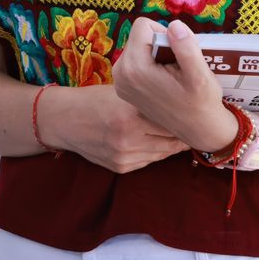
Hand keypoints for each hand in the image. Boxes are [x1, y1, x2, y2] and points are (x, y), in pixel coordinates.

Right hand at [37, 84, 187, 173]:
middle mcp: (128, 138)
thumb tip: (177, 97)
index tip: (195, 111)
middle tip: (195, 123)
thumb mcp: (120, 93)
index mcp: (130, 114)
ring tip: (182, 133)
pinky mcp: (121, 166)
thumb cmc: (92, 100)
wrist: (63, 120)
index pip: (171, 119)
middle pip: (171, 139)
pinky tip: (160, 142)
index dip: (185, 115)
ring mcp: (125, 156)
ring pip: (164, 152)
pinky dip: (157, 151)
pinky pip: (149, 160)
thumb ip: (146, 99)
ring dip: (173, 144)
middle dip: (183, 131)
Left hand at [112, 18, 236, 152]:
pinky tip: (164, 80)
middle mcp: (120, 73)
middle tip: (176, 66)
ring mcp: (119, 81)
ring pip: (138, 47)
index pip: (143, 26)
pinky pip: (136, 59)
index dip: (165, 33)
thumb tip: (174, 25)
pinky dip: (152, 64)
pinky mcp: (123, 86)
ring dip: (156, 54)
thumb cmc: (201, 102)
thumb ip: (186, 48)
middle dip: (160, 44)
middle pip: (139, 36)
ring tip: (172, 74)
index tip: (178, 53)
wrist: (197, 129)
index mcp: (134, 67)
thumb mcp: (200, 75)